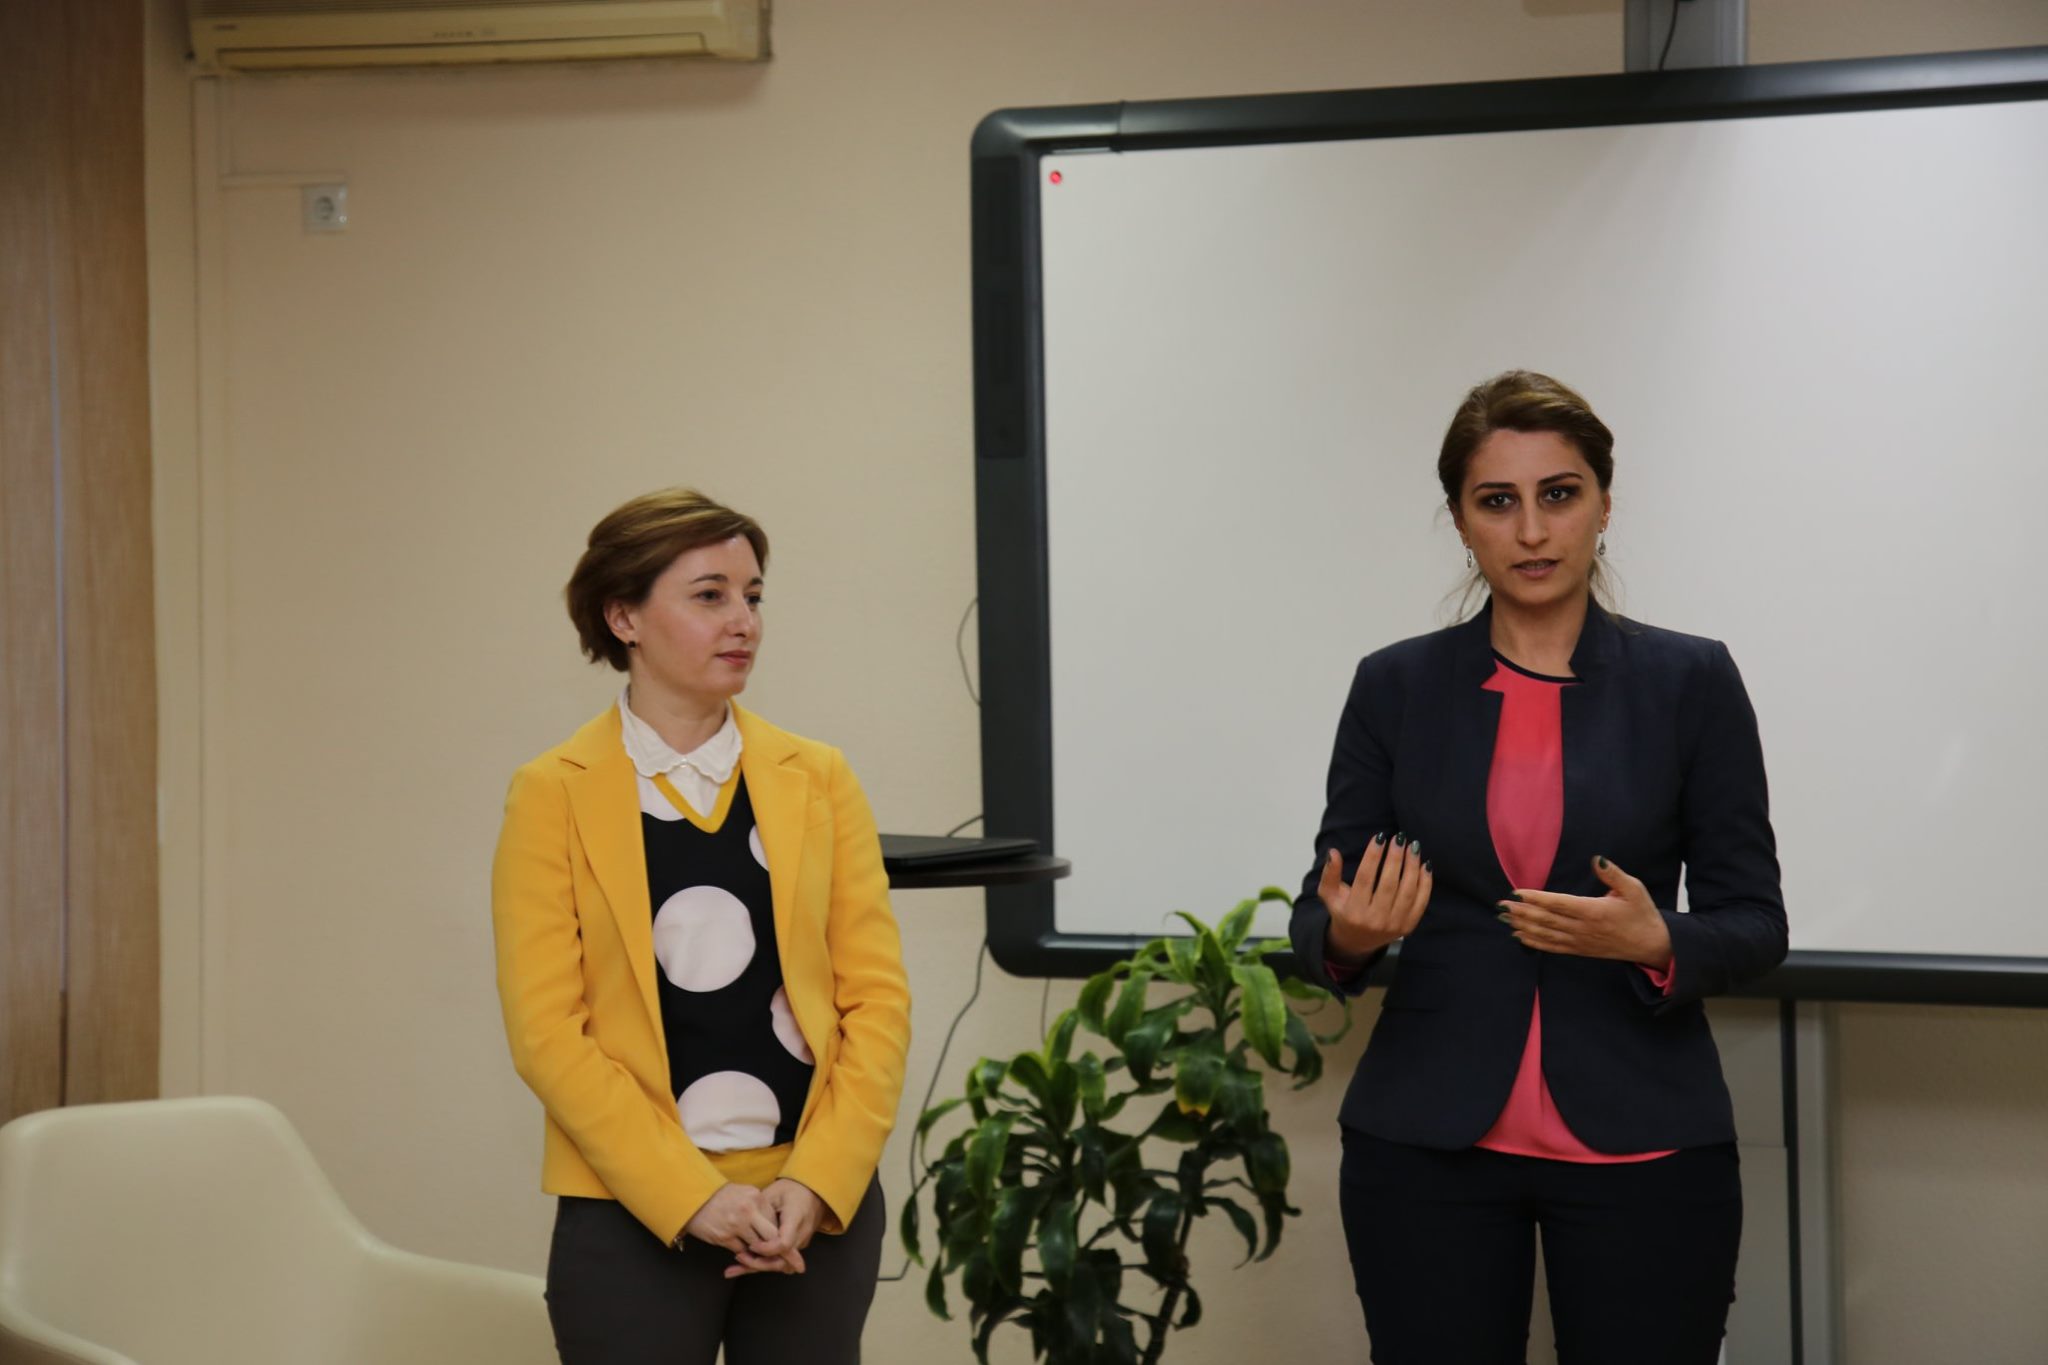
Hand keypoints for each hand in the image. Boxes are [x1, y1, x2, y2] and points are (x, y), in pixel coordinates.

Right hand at [683, 1183, 797, 1273]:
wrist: (692, 1198)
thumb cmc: (720, 1197)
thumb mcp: (743, 1193)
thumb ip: (759, 1207)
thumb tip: (775, 1224)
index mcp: (756, 1197)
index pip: (776, 1220)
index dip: (783, 1235)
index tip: (791, 1247)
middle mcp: (749, 1210)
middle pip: (773, 1236)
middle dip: (785, 1252)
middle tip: (795, 1265)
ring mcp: (736, 1224)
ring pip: (758, 1247)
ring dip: (760, 1253)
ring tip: (765, 1258)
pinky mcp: (724, 1237)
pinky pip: (741, 1251)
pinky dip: (744, 1254)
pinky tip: (743, 1253)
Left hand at [727, 1180, 824, 1278]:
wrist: (813, 1192)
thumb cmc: (791, 1190)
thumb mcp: (774, 1194)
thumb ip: (761, 1212)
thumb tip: (743, 1227)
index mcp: (796, 1217)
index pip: (784, 1243)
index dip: (766, 1249)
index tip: (751, 1245)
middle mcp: (802, 1234)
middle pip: (782, 1260)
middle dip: (759, 1263)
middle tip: (739, 1257)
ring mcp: (801, 1242)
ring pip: (780, 1264)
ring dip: (758, 1266)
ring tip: (735, 1268)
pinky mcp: (797, 1246)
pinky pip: (781, 1259)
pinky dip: (763, 1264)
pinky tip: (742, 1269)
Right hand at [1317, 832, 1432, 964]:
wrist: (1358, 941)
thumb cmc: (1344, 911)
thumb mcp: (1330, 895)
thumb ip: (1330, 874)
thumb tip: (1333, 852)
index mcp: (1353, 911)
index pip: (1365, 878)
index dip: (1372, 856)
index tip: (1379, 837)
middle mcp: (1374, 920)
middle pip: (1389, 883)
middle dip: (1396, 858)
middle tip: (1399, 838)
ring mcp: (1394, 925)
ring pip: (1407, 891)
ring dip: (1412, 867)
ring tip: (1413, 847)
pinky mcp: (1408, 926)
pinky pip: (1420, 902)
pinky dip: (1425, 883)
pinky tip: (1424, 865)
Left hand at [1500, 856, 1672, 966]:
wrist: (1651, 945)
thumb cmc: (1642, 914)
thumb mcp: (1634, 889)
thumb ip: (1613, 875)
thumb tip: (1597, 859)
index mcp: (1594, 911)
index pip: (1559, 903)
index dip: (1536, 898)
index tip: (1516, 892)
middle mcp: (1583, 928)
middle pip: (1546, 919)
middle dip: (1522, 912)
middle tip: (1501, 905)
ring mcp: (1580, 941)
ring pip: (1546, 934)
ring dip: (1523, 926)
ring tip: (1504, 918)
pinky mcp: (1580, 950)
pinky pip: (1552, 947)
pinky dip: (1534, 942)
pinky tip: (1519, 936)